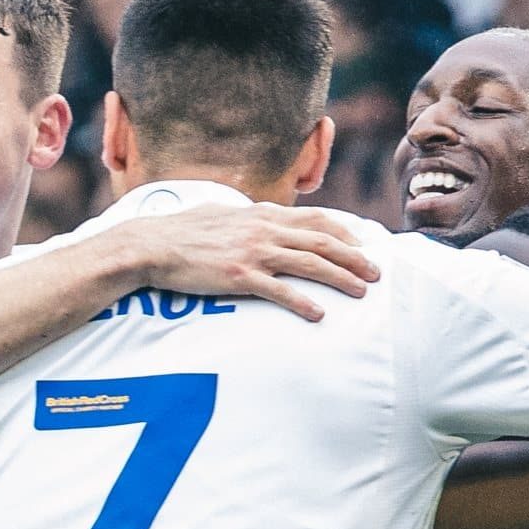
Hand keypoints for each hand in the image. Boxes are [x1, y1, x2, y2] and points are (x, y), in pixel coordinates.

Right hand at [127, 204, 379, 321]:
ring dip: (340, 277)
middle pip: (321, 241)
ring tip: (362, 292)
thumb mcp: (221, 214)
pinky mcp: (240, 277)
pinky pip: (279, 291)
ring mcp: (253, 253)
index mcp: (260, 214)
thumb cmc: (182, 232)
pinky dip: (303, 302)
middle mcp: (263, 230)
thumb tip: (261, 218)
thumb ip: (247, 217)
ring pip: (309, 263)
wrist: (152, 246)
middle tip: (376, 272)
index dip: (344, 231)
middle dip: (354, 256)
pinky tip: (319, 314)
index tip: (362, 244)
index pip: (314, 218)